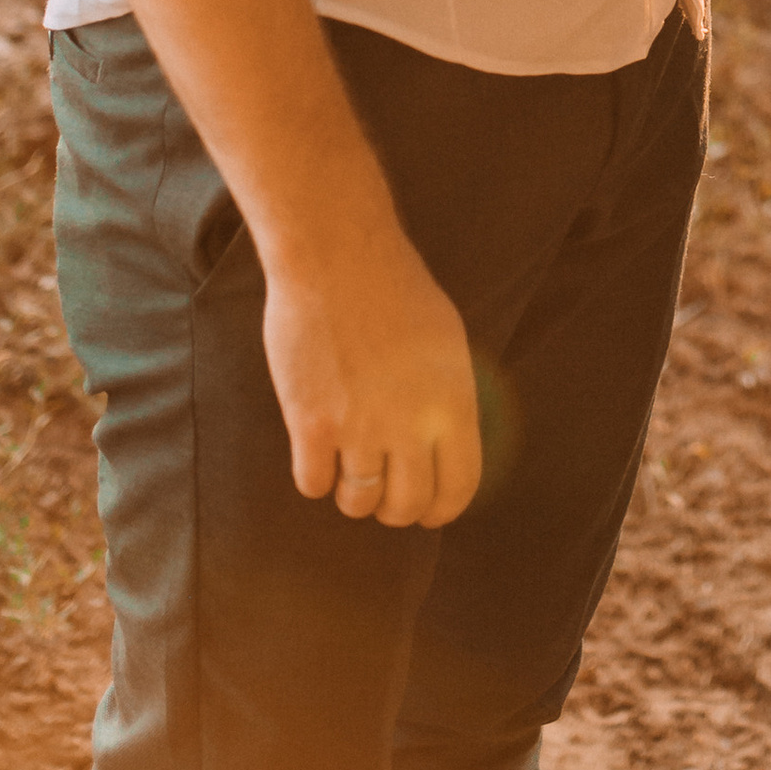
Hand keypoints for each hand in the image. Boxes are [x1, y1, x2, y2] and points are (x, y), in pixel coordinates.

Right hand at [264, 223, 484, 526]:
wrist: (337, 257)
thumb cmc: (395, 289)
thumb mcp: (448, 342)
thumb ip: (449, 396)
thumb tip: (449, 443)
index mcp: (453, 402)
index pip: (459, 486)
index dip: (442, 508)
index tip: (428, 512)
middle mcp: (410, 423)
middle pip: (406, 505)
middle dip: (395, 510)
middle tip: (384, 497)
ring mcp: (359, 426)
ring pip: (359, 502)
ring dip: (354, 496)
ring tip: (349, 472)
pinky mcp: (311, 423)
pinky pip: (313, 484)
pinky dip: (315, 478)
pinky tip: (316, 454)